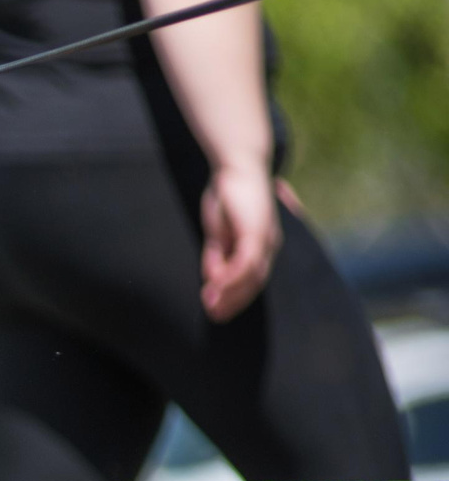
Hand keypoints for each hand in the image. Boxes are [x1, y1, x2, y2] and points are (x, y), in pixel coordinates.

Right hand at [199, 161, 281, 321]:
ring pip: (253, 276)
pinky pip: (246, 262)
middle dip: (234, 302)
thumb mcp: (217, 231)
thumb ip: (217, 256)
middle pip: (256, 283)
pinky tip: (215, 285)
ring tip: (210, 304)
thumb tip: (213, 280)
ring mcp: (265, 238)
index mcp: (261, 244)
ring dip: (231, 294)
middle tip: (213, 316)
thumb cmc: (228, 194)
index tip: (215, 311)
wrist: (237, 164)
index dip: (235, 298)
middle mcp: (269, 244)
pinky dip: (231, 277)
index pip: (252, 279)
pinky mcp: (257, 231)